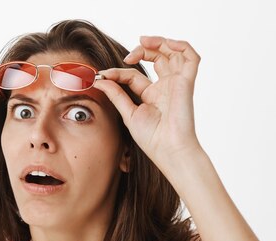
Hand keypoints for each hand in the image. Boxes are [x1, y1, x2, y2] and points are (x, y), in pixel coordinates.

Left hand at [93, 36, 204, 169]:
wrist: (168, 149)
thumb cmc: (152, 138)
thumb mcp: (128, 113)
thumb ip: (116, 95)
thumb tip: (99, 79)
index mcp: (150, 95)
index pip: (133, 75)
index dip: (117, 72)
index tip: (100, 75)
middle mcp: (165, 87)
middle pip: (156, 58)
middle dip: (142, 50)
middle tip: (127, 56)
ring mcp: (176, 83)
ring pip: (173, 52)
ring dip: (159, 42)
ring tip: (142, 42)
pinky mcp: (187, 82)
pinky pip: (191, 57)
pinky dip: (180, 45)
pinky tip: (164, 44)